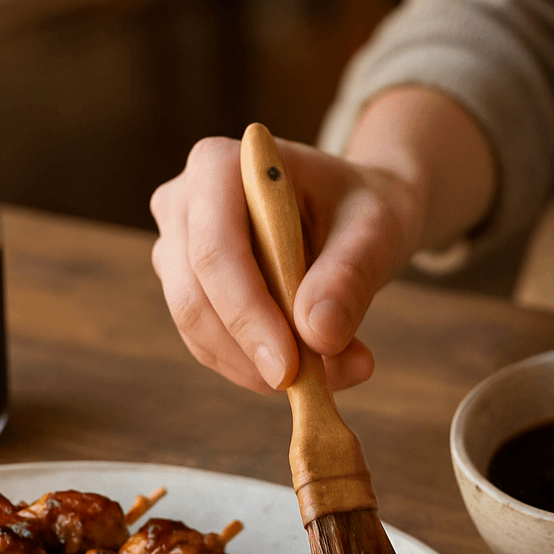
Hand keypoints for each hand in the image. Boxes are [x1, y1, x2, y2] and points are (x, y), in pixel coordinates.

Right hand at [149, 87, 496, 393]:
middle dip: (253, 353)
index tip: (289, 369)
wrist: (353, 215)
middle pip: (195, 298)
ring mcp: (177, 250)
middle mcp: (182, 203)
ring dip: (261, 369)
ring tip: (338, 371)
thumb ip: (349, 276)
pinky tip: (314, 368)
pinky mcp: (187, 292)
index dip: (247, 315)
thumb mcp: (376, 230)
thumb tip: (318, 336)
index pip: (215, 251)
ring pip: (199, 332)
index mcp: (219, 165)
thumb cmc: (363, 209)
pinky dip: (258, 370)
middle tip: (318, 388)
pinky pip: (211, 347)